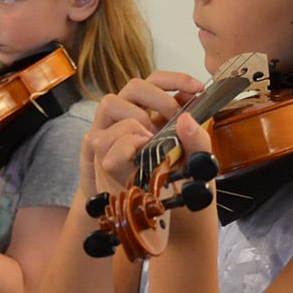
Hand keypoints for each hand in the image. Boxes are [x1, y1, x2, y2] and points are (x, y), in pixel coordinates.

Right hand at [81, 71, 203, 196]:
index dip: (176, 79)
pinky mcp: (93, 150)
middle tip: (176, 119)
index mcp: (147, 111)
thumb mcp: (188, 161)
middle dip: (159, 98)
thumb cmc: (165, 180)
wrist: (144, 213)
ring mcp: (106, 130)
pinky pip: (103, 137)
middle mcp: (124, 115)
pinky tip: (141, 151)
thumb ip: (194, 138)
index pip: (156, 81)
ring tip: (154, 138)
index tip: (198, 88)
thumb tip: (187, 117)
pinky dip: (126, 142)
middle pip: (134, 86)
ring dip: (137, 118)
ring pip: (111, 103)